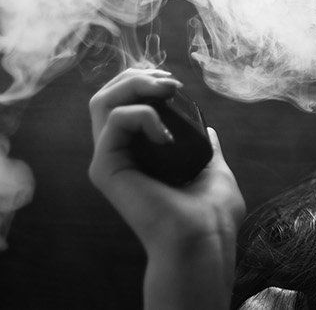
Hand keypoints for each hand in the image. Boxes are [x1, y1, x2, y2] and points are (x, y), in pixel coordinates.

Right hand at [89, 68, 244, 309]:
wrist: (204, 240)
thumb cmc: (212, 216)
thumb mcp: (213, 170)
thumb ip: (205, 149)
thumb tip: (208, 131)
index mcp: (140, 155)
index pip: (124, 103)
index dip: (143, 81)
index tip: (175, 84)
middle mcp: (119, 155)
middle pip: (108, 96)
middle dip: (137, 76)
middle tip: (170, 84)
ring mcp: (109, 161)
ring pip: (102, 102)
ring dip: (135, 84)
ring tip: (167, 92)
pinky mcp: (104, 168)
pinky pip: (116, 120)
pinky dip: (144, 114)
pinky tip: (167, 135)